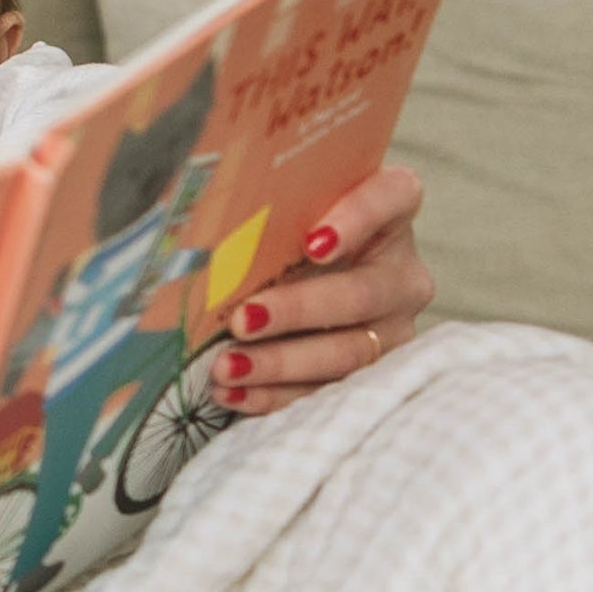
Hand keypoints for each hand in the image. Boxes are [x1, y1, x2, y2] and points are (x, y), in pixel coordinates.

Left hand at [210, 165, 433, 416]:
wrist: (287, 283)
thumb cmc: (276, 235)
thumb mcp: (273, 216)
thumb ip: (258, 211)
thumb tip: (191, 228)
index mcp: (390, 211)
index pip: (393, 197)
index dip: (358, 217)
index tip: (313, 243)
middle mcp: (400, 271)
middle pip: (362, 294)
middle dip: (297, 310)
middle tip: (243, 320)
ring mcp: (392, 327)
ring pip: (347, 352)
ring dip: (281, 362)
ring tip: (226, 366)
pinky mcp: (371, 373)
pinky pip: (326, 390)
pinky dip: (274, 395)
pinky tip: (231, 392)